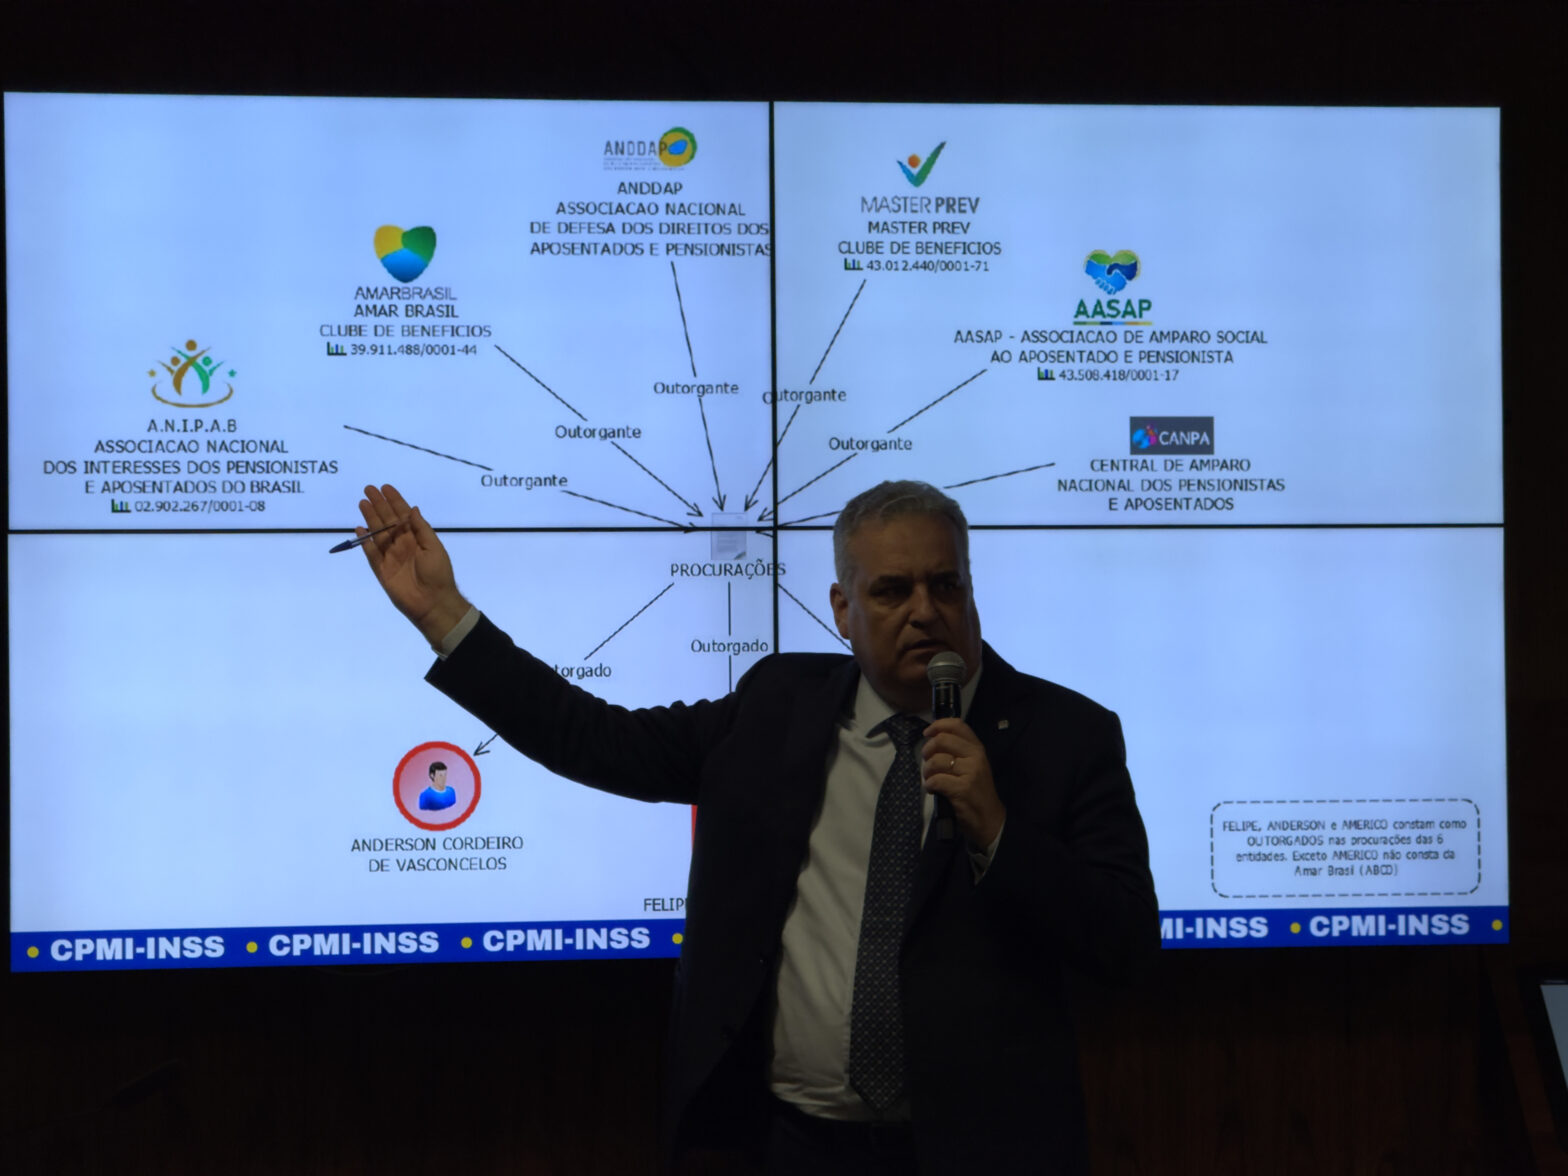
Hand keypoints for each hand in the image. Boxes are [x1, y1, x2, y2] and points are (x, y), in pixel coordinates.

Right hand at [357, 483, 469, 645]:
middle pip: (387, 521)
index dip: (395, 501)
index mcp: (417, 538)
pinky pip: (371, 554)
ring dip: (370, 518)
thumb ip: (421, 528)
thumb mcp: (434, 547)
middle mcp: (402, 544)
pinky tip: (360, 528)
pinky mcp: (381, 570)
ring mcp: (391, 557)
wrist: (433, 602)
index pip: (403, 515)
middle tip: (368, 489)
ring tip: (362, 502)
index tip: (386, 487)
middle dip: (379, 504)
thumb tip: (412, 508)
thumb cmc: (439, 574)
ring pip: (377, 533)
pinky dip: (365, 542)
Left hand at [921, 717, 1005, 849]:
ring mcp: (971, 772)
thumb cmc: (977, 792)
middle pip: (942, 740)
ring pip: (936, 761)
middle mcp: (976, 756)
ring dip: (927, 771)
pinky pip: (936, 780)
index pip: (957, 725)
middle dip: (927, 750)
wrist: (990, 820)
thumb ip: (958, 751)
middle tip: (927, 762)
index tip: (927, 733)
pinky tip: (932, 790)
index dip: (938, 726)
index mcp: (977, 748)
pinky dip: (929, 785)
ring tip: (930, 779)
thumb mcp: (973, 766)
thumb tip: (933, 739)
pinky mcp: (963, 789)